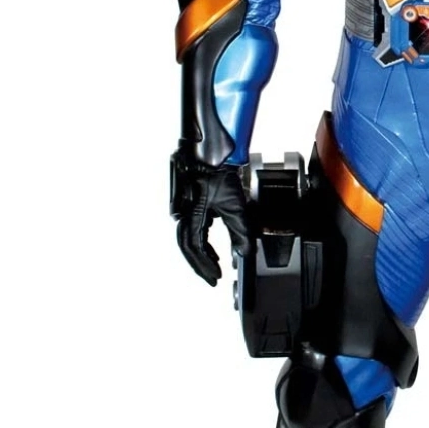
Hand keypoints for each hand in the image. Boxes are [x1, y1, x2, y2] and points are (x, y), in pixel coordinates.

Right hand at [171, 147, 251, 285]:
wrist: (211, 151)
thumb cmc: (217, 170)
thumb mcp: (235, 204)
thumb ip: (240, 231)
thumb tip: (245, 251)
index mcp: (191, 214)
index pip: (195, 248)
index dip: (205, 265)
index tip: (215, 277)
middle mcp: (183, 213)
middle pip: (188, 246)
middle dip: (200, 264)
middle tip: (213, 277)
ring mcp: (185, 208)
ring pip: (188, 239)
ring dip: (200, 254)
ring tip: (214, 264)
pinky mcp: (190, 204)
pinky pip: (192, 228)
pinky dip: (201, 241)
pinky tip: (210, 247)